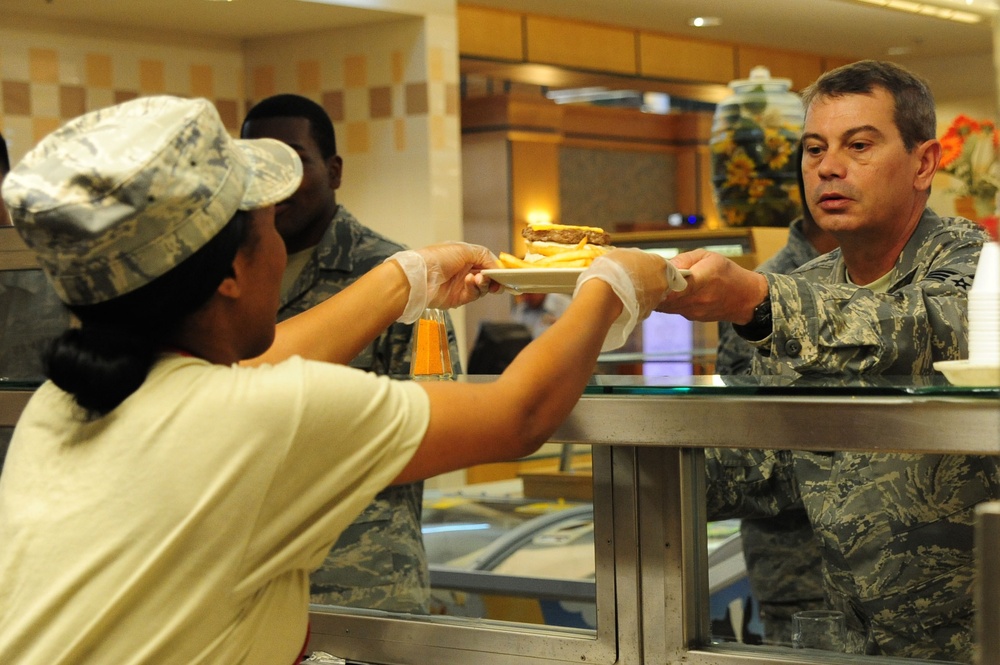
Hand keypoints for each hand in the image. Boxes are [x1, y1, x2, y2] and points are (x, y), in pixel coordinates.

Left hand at [387, 242, 501, 322]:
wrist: (420, 277)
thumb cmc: (437, 258)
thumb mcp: (464, 249)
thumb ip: (484, 256)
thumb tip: (497, 266)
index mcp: (465, 256)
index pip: (486, 262)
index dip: (496, 267)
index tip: (504, 272)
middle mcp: (464, 271)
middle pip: (487, 276)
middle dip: (493, 277)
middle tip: (495, 277)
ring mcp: (461, 285)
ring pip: (482, 287)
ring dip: (483, 282)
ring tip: (478, 278)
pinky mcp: (458, 298)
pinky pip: (473, 295)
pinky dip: (475, 289)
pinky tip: (470, 282)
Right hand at [575, 248, 687, 349]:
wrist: (602, 294)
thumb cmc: (610, 270)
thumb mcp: (621, 254)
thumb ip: (634, 257)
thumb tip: (634, 260)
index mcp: (659, 263)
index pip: (661, 264)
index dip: (649, 266)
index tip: (639, 269)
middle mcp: (663, 281)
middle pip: (659, 280)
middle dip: (648, 281)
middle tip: (631, 281)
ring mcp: (657, 299)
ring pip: (653, 295)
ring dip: (642, 294)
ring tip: (625, 292)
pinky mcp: (648, 313)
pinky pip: (644, 306)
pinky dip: (636, 304)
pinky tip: (623, 302)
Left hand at [656, 249, 767, 323]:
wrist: (745, 299)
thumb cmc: (727, 274)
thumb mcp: (709, 257)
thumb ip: (685, 259)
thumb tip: (664, 264)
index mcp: (704, 279)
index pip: (677, 284)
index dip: (660, 282)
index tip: (648, 276)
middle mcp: (698, 299)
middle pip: (665, 297)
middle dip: (652, 288)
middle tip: (641, 278)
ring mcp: (693, 311)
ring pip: (665, 305)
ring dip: (656, 296)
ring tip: (649, 284)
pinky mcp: (690, 317)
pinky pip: (671, 309)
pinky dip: (664, 301)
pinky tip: (663, 292)